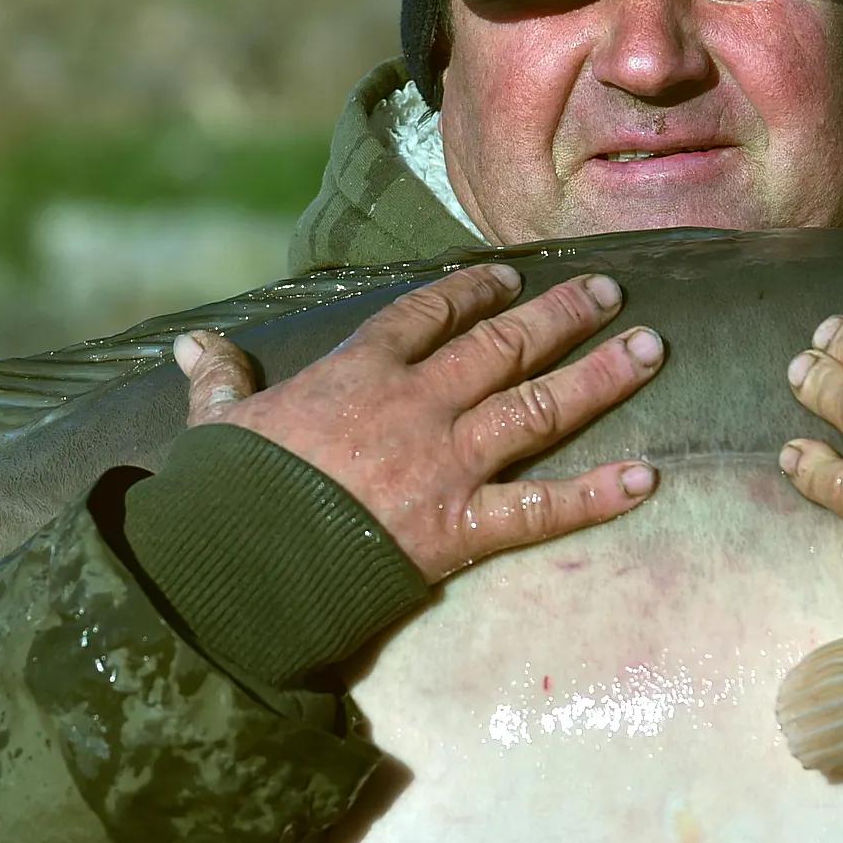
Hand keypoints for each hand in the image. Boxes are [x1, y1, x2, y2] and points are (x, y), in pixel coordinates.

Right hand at [170, 263, 664, 580]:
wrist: (240, 564)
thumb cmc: (225, 493)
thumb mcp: (217, 425)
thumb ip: (219, 383)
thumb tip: (189, 350)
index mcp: (358, 372)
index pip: (427, 313)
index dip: (473, 291)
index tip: (509, 277)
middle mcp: (416, 404)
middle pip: (503, 345)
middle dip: (562, 316)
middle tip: (611, 292)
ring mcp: (447, 464)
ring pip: (540, 406)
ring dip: (601, 375)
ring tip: (653, 348)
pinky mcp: (462, 529)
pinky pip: (543, 508)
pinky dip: (597, 495)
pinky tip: (646, 478)